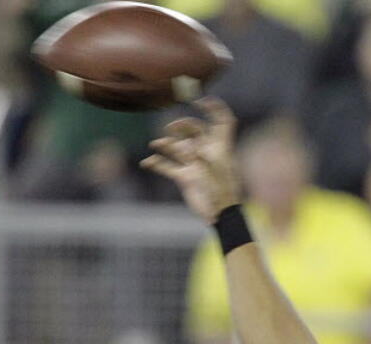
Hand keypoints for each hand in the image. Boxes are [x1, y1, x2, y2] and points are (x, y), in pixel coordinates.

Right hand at [141, 97, 240, 223]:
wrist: (219, 216)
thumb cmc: (223, 194)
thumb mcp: (216, 175)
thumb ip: (205, 160)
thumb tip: (194, 149)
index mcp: (220, 148)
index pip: (222, 122)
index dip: (215, 108)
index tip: (200, 100)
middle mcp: (206, 153)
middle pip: (194, 131)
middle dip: (183, 126)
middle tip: (172, 128)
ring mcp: (194, 164)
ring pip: (177, 147)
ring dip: (166, 144)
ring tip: (157, 144)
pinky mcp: (184, 177)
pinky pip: (167, 167)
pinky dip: (156, 164)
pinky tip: (146, 163)